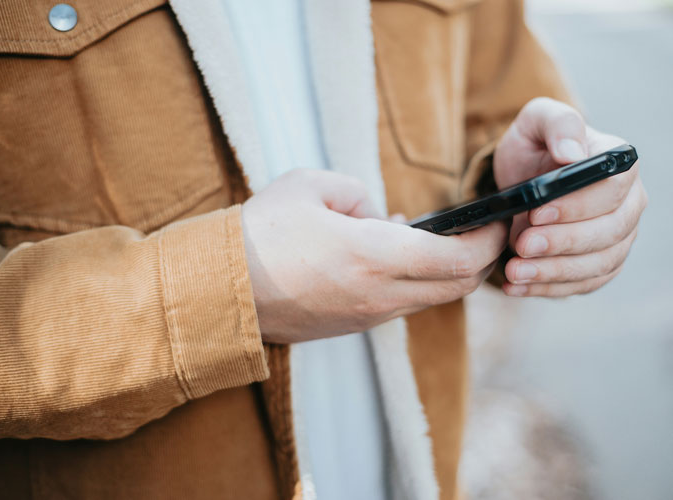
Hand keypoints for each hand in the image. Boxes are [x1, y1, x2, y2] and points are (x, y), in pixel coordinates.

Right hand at [242, 169, 507, 342]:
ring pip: (430, 299)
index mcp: (373, 254)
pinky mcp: (353, 326)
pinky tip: (398, 258)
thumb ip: (359, 194)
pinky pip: (402, 306)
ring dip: (446, 273)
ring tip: (438, 240)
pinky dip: (416, 283)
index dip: (488, 240)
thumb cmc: (261, 232)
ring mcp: (367, 317)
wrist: (221, 290)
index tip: (498, 220)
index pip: (458, 259)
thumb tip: (380, 216)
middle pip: (456, 286)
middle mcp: (379, 294)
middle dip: (480, 260)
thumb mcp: (311, 186)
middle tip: (483, 232)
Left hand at [493, 97, 646, 296]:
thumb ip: (557, 125)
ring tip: (514, 271)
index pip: (612, 189)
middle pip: (610, 232)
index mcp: (619, 165)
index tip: (536, 213)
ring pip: (599, 264)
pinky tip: (517, 287)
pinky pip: (584, 284)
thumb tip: (572, 153)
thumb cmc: (534, 148)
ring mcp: (618, 238)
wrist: (523, 182)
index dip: (576, 205)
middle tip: (521, 246)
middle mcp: (629, 204)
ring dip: (554, 272)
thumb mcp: (536, 123)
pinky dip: (550, 289)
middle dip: (563, 242)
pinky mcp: (600, 264)